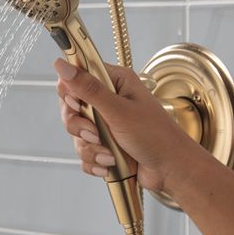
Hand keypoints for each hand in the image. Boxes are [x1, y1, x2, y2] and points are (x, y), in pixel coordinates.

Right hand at [55, 57, 200, 196]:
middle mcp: (108, 100)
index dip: (70, 92)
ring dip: (90, 148)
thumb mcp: (119, 110)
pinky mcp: (104, 144)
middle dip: (80, 127)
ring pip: (76, 133)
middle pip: (71, 108)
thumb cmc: (155, 136)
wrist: (171, 170)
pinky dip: (94, 161)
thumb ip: (88, 88)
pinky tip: (109, 165)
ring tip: (109, 155)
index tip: (78, 106)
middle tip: (95, 134)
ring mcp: (105, 123)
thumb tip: (62, 65)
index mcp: (114, 82)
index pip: (76, 76)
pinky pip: (84, 151)